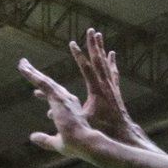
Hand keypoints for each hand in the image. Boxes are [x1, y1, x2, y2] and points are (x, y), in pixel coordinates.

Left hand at [19, 56, 99, 157]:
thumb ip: (45, 140)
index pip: (55, 99)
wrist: (86, 143)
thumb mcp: (57, 143)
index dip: (45, 95)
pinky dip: (31, 74)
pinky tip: (22, 67)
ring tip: (22, 63)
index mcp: (70, 110)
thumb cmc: (77, 145)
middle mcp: (68, 100)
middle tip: (27, 68)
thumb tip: (32, 137)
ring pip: (45, 81)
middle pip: (50, 85)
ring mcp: (63, 97)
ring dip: (32, 72)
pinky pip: (42, 82)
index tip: (36, 94)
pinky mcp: (57, 97)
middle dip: (38, 77)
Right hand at [69, 29, 143, 145]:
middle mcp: (106, 86)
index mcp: (97, 91)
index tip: (72, 43)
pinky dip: (111, 62)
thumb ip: (64, 119)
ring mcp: (112, 88)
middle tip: (91, 31)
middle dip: (93, 45)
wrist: (123, 137)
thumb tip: (44, 117)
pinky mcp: (115, 91)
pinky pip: (113, 72)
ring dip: (101, 49)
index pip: (87, 69)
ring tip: (99, 35)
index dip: (79, 56)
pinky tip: (112, 54)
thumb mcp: (82, 124)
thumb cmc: (101, 131)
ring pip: (106, 64)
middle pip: (99, 61)